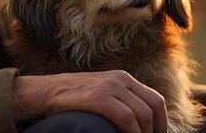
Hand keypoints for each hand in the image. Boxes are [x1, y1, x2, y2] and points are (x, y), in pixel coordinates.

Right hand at [11, 70, 166, 132]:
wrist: (44, 93)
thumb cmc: (71, 99)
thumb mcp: (100, 93)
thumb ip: (120, 101)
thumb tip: (140, 122)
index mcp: (123, 78)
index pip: (155, 101)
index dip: (161, 123)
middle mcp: (120, 79)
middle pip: (154, 107)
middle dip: (156, 130)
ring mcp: (110, 87)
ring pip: (143, 115)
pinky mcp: (100, 98)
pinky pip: (128, 119)